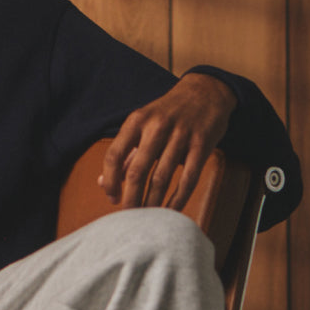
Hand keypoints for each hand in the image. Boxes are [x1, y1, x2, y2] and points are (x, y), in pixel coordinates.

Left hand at [99, 74, 236, 210]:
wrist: (206, 92)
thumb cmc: (167, 114)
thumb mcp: (142, 125)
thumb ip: (124, 154)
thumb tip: (103, 183)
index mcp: (137, 121)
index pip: (114, 155)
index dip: (110, 181)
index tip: (112, 198)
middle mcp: (157, 126)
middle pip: (137, 171)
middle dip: (131, 198)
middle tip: (129, 217)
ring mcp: (181, 135)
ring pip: (162, 178)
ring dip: (152, 202)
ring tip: (147, 218)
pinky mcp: (202, 144)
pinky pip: (188, 178)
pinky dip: (178, 199)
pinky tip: (170, 212)